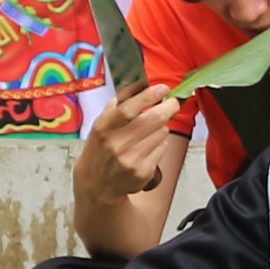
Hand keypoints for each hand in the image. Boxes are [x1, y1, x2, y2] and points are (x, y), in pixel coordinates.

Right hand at [73, 83, 179, 204]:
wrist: (96, 185)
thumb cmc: (101, 148)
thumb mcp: (101, 124)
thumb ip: (120, 103)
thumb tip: (143, 83)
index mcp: (103, 128)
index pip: (128, 109)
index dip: (149, 96)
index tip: (163, 88)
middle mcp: (116, 144)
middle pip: (154, 119)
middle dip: (169, 107)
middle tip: (172, 103)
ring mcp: (131, 160)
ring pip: (162, 132)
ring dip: (161, 127)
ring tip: (148, 133)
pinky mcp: (144, 172)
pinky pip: (163, 147)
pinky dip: (160, 143)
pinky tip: (147, 148)